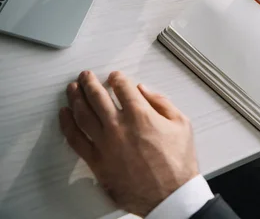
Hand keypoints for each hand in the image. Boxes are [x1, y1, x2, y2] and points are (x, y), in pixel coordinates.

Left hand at [59, 70, 197, 216]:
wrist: (170, 195)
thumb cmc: (178, 164)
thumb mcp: (182, 125)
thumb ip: (162, 103)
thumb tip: (145, 91)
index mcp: (141, 115)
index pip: (122, 88)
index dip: (117, 79)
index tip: (114, 77)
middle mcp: (120, 127)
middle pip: (97, 97)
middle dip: (90, 83)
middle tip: (86, 76)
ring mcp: (105, 144)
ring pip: (82, 114)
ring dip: (75, 98)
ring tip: (73, 89)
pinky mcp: (97, 161)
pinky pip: (76, 139)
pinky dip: (67, 124)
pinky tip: (65, 115)